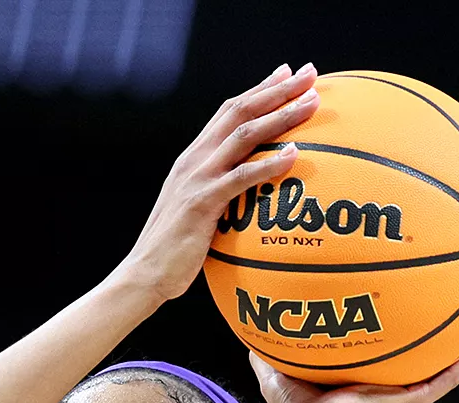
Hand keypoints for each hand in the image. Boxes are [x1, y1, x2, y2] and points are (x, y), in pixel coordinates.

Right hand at [118, 63, 319, 303]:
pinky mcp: (202, 203)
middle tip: (310, 74)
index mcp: (192, 158)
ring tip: (313, 104)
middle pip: (239, 111)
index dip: (259, 89)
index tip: (288, 73)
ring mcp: (197, 179)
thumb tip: (249, 192)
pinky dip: (269, 163)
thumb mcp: (197, 210)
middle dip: (277, 90)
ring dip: (281, 116)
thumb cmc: (175, 251)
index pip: (228, 112)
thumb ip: (219, 192)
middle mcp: (194, 160)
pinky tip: (294, 154)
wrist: (145, 274)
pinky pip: (241, 177)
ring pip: (244, 135)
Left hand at [249, 337, 458, 402]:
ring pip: (439, 371)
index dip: (389, 340)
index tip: (398, 316)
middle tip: (446, 314)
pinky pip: (447, 379)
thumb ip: (266, 352)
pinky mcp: (413, 402)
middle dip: (430, 343)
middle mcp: (385, 390)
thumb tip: (249, 327)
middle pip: (414, 363)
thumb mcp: (278, 372)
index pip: (380, 360)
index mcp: (359, 384)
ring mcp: (403, 397)